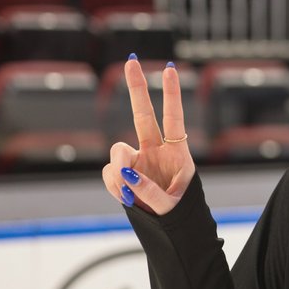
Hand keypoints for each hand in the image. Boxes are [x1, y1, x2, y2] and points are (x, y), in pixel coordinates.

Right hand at [101, 58, 194, 214]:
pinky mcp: (121, 174)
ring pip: (118, 152)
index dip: (171, 94)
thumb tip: (127, 174)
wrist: (169, 228)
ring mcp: (136, 160)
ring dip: (121, 170)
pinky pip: (110, 173)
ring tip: (131, 194)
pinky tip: (127, 198)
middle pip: (143, 114)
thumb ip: (149, 191)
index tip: (169, 69)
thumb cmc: (179, 212)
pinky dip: (115, 186)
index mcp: (177, 153)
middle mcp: (155, 150)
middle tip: (131, 60)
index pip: (174, 118)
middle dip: (137, 87)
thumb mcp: (171, 205)